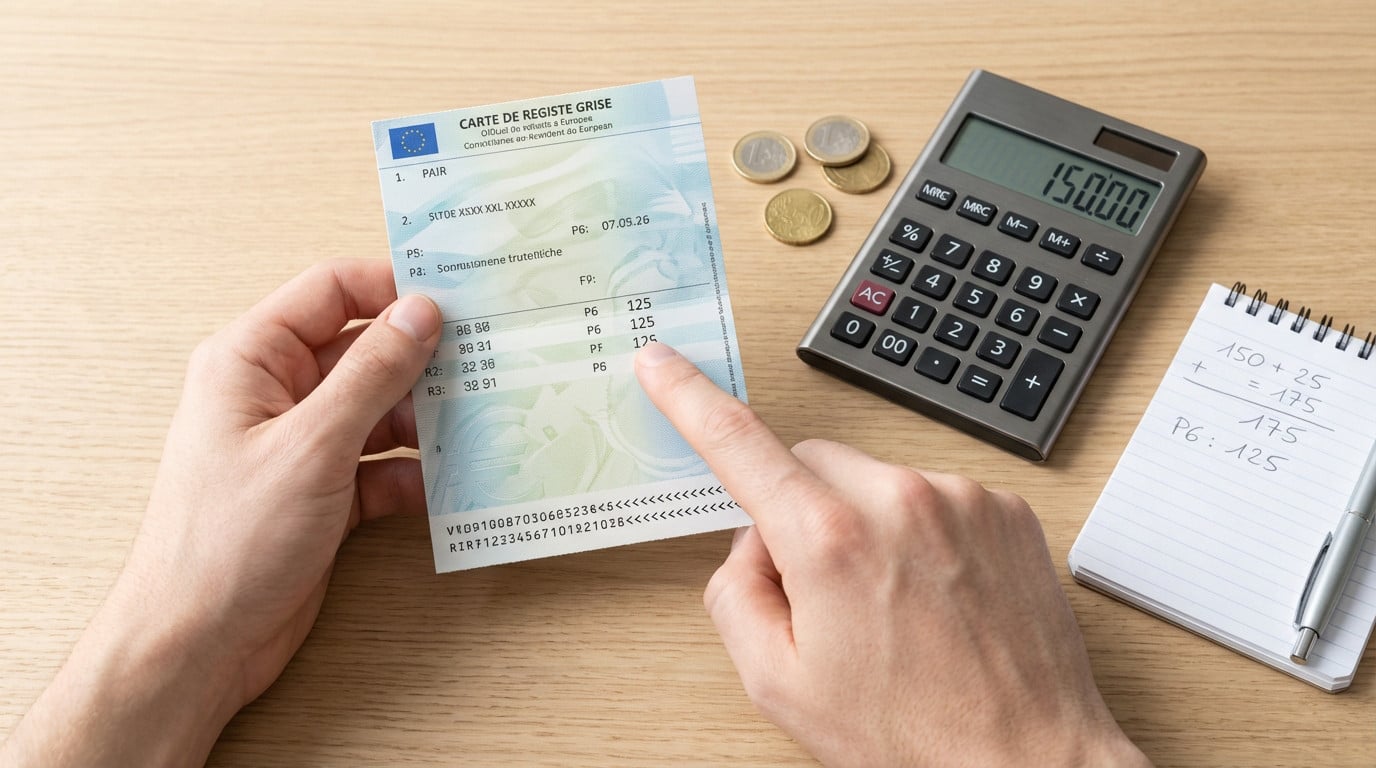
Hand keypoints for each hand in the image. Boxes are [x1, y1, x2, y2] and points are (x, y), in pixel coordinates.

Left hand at [2, 259, 441, 766]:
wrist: (197, 644)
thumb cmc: (228, 540)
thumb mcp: (312, 445)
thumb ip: (372, 373)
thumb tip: (421, 312)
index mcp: (252, 361)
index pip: (332, 292)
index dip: (393, 288)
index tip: (458, 299)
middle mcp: (277, 395)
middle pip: (366, 352)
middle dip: (424, 362)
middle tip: (488, 363)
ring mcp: (302, 447)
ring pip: (381, 412)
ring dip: (428, 422)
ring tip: (481, 425)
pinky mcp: (323, 495)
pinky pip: (383, 467)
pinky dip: (416, 475)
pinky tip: (450, 485)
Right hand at [634, 343, 1149, 767]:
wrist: (1031, 763)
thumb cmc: (914, 737)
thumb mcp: (778, 683)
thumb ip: (734, 593)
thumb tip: (750, 541)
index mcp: (831, 540)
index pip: (739, 443)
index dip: (689, 398)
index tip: (662, 363)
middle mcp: (900, 500)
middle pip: (811, 464)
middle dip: (800, 512)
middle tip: (821, 593)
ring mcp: (962, 499)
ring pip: (874, 481)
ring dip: (866, 525)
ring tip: (894, 609)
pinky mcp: (1006, 509)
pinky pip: (933, 496)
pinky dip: (921, 533)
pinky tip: (936, 598)